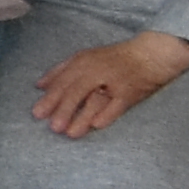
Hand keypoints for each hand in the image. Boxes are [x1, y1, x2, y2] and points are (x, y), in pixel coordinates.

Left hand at [32, 33, 188, 136]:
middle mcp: (97, 71)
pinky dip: (108, 114)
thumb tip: (39, 86)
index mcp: (83, 62)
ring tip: (70, 133)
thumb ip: (60, 71)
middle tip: (53, 127)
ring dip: (82, 117)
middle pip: (77, 91)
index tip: (37, 113)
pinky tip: (97, 125)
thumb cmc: (114, 59)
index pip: (64, 82)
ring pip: (96, 100)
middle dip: (63, 109)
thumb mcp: (85, 58)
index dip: (50, 98)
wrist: (151, 55)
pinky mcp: (131, 93)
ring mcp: (115, 82)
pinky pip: (118, 105)